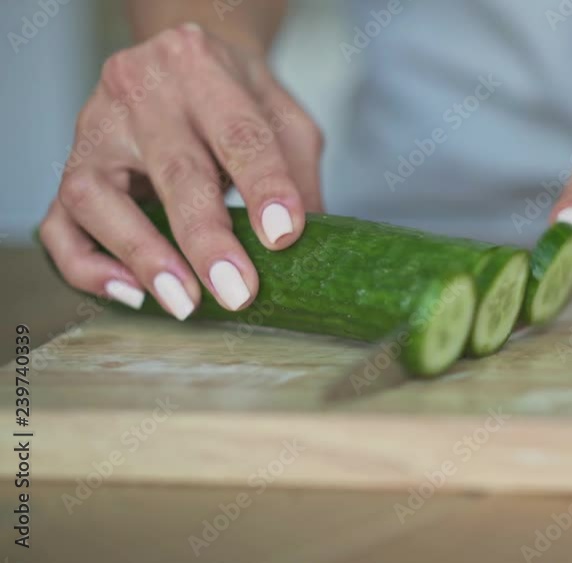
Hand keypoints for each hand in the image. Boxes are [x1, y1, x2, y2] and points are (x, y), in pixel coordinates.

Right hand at [39, 23, 323, 318]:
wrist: (181, 62)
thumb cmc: (237, 96)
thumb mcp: (284, 116)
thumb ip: (299, 173)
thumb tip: (312, 247)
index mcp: (202, 67)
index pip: (238, 133)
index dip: (264, 186)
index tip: (284, 236)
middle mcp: (139, 91)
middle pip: (173, 170)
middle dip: (207, 239)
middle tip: (238, 291)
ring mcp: (94, 130)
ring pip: (97, 196)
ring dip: (142, 255)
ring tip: (184, 302)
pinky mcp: (71, 168)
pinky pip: (58, 225)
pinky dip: (87, 266)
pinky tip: (131, 293)